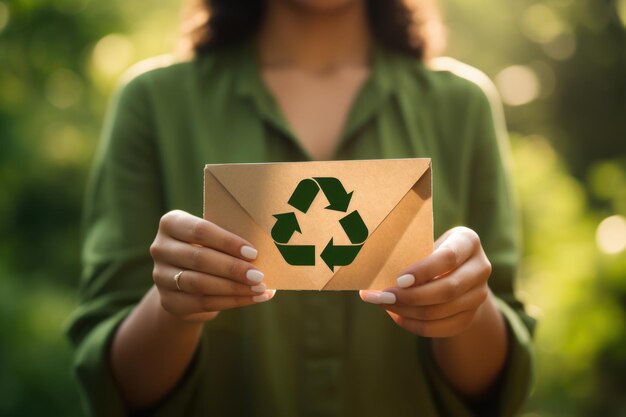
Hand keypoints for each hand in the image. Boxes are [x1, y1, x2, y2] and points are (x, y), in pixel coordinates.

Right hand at [150, 210, 274, 322]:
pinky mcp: (168, 301)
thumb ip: (231, 238)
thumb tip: (268, 246)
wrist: (186, 277)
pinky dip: (232, 302)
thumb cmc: (209, 247)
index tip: (253, 252)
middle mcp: (160, 248)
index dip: (227, 242)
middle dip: (233, 268)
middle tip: (259, 275)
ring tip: (260, 288)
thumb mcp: (214, 236)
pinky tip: (253, 299)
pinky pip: (202, 303)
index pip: (199, 230)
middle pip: (199, 259)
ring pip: (200, 284)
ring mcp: (160, 276)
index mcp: (171, 223)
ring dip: (234, 288)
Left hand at [359, 226, 492, 337]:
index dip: (423, 270)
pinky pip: (442, 328)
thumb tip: (374, 272)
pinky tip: (396, 316)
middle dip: (410, 296)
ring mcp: (480, 295)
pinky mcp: (471, 316)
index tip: (398, 279)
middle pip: (447, 289)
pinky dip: (415, 325)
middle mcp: (480, 268)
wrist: (457, 270)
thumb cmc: (431, 251)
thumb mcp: (426, 243)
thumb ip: (410, 254)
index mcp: (468, 241)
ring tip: (383, 304)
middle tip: (382, 296)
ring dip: (407, 311)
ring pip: (442, 311)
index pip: (448, 257)